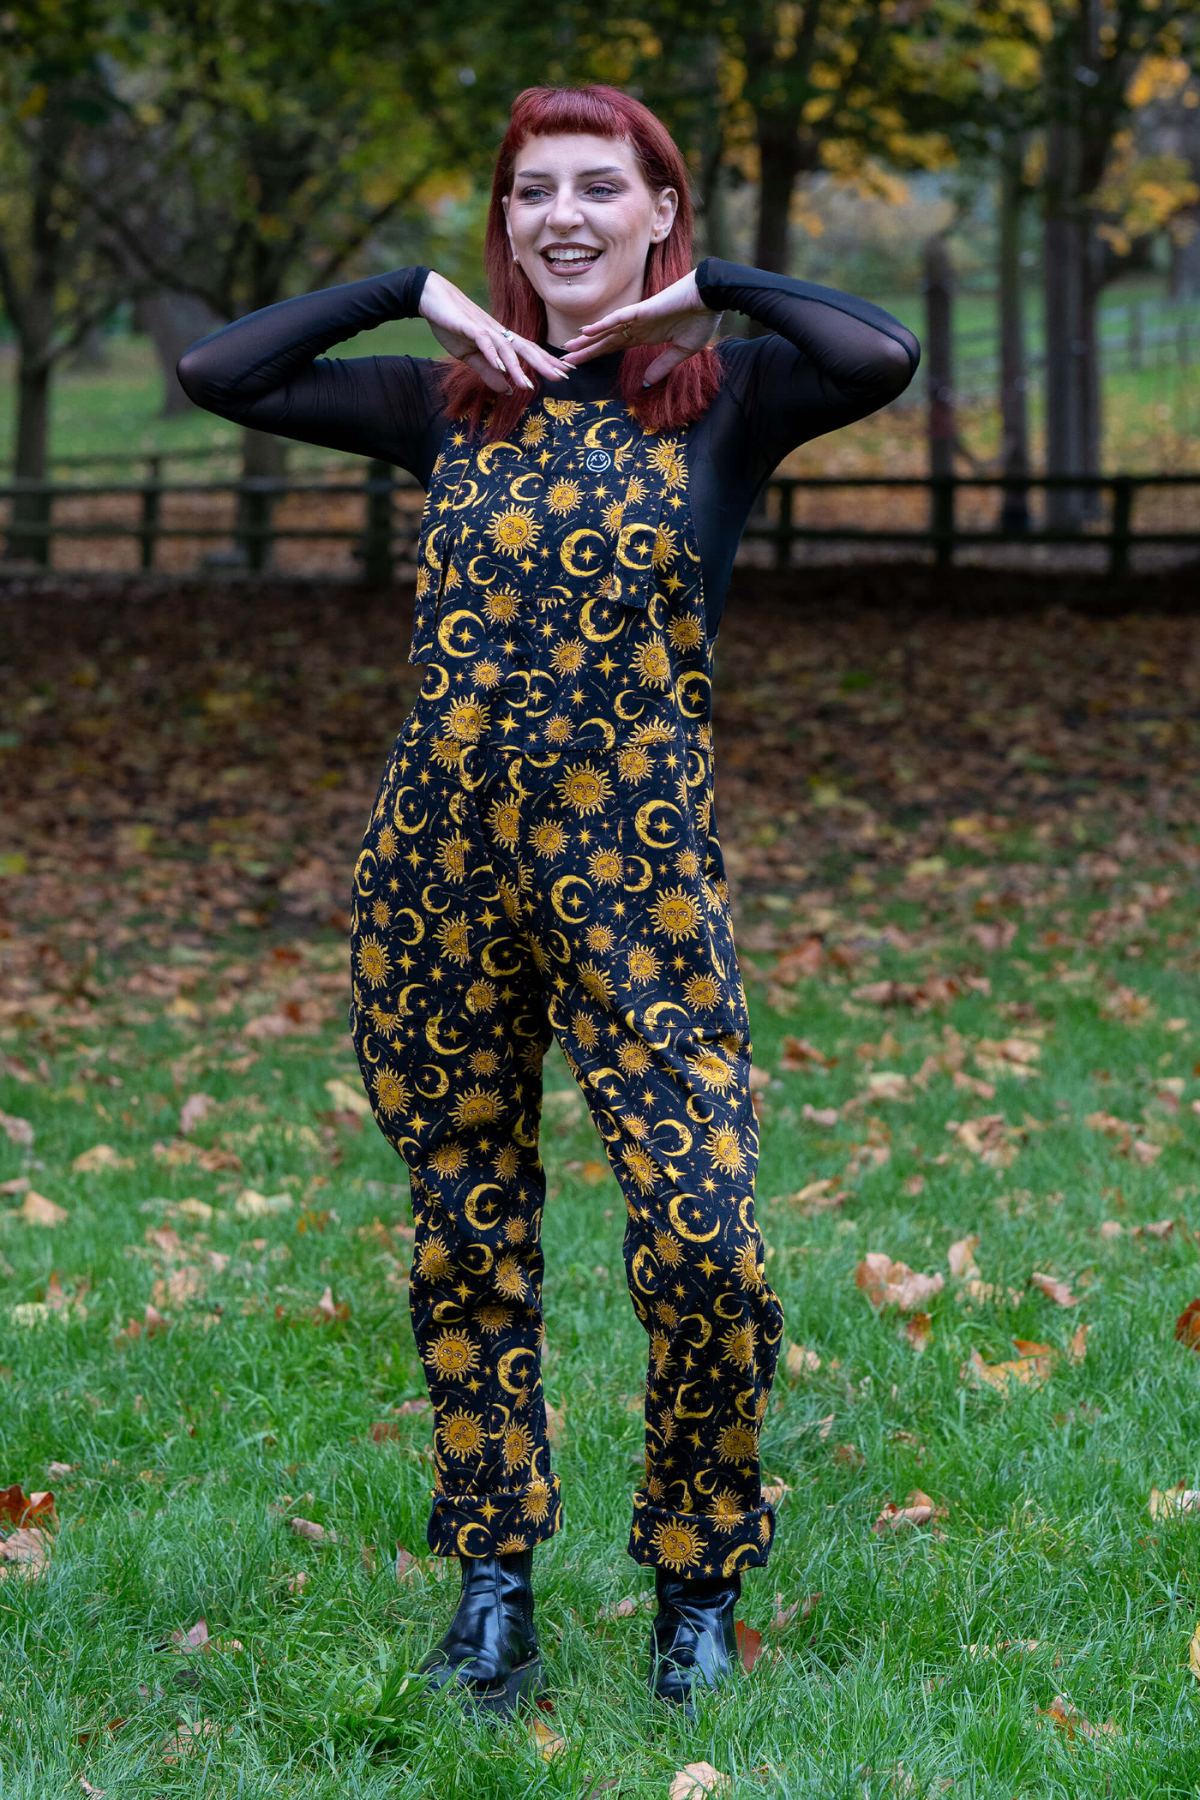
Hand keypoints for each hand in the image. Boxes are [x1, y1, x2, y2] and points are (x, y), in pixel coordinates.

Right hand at [419, 271, 570, 391]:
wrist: (432, 299)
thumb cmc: (453, 325)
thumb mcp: (471, 356)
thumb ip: (489, 373)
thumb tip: (508, 389)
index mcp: (501, 340)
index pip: (529, 352)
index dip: (547, 362)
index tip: (565, 373)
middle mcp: (498, 332)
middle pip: (526, 348)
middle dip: (544, 363)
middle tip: (563, 376)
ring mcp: (484, 328)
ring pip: (506, 348)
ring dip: (517, 367)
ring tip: (528, 385)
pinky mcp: (468, 326)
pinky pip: (483, 341)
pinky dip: (492, 354)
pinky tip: (499, 367)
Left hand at [561, 271, 719, 384]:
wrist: (712, 299)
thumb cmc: (702, 320)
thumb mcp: (681, 351)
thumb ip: (663, 366)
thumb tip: (646, 382)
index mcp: (646, 336)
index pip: (615, 347)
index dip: (598, 355)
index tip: (582, 364)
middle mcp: (638, 327)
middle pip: (605, 341)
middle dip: (585, 351)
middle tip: (564, 360)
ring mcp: (639, 318)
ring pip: (606, 330)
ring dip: (587, 339)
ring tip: (568, 347)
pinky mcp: (643, 310)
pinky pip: (618, 318)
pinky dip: (602, 324)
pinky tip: (586, 331)